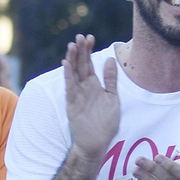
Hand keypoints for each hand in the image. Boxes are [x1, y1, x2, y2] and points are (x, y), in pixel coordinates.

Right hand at [64, 35, 119, 159]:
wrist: (97, 143)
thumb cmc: (106, 123)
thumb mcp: (113, 98)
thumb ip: (111, 80)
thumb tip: (110, 59)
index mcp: (94, 85)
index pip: (89, 63)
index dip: (89, 50)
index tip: (90, 37)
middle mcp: (84, 88)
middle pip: (81, 65)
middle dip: (80, 51)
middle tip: (80, 36)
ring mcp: (77, 95)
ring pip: (73, 73)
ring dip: (72, 59)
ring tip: (72, 45)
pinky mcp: (72, 104)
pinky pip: (70, 87)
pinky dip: (68, 76)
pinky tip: (66, 64)